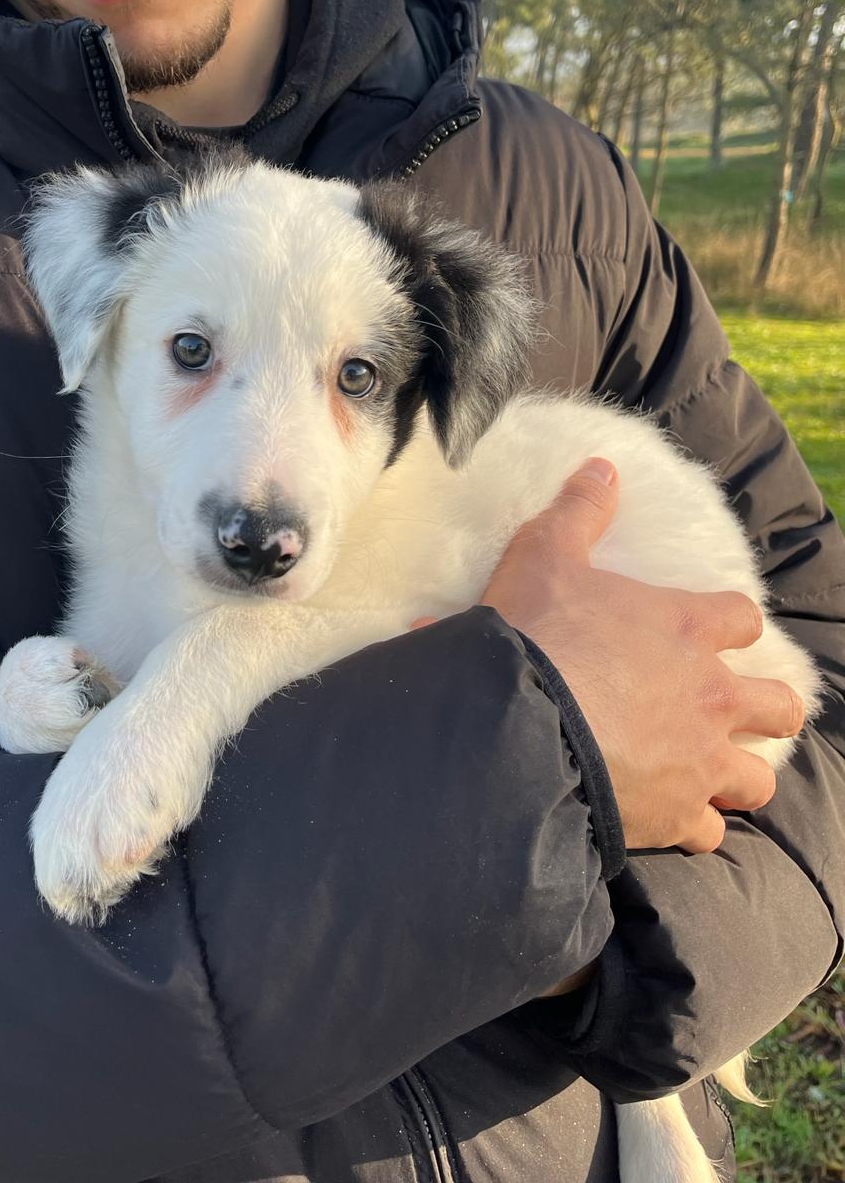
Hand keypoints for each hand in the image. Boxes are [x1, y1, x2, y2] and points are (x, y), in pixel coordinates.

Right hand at [479, 459, 805, 854]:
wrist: (518, 725)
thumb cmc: (536, 634)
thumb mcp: (546, 554)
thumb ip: (579, 511)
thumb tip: (603, 465)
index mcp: (688, 629)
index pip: (743, 619)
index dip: (731, 624)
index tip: (713, 631)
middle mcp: (711, 696)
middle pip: (779, 706)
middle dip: (765, 709)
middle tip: (731, 710)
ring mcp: (700, 760)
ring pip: (758, 779)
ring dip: (740, 774)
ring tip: (712, 772)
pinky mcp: (676, 814)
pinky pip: (708, 832)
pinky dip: (694, 826)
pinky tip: (669, 819)